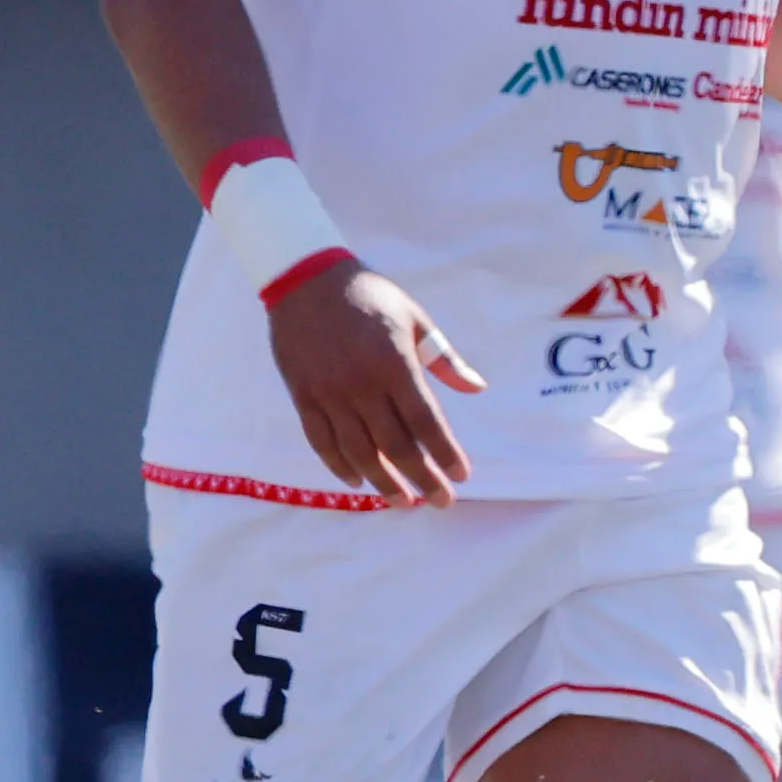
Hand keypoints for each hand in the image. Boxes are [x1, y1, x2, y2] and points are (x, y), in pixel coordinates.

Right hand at [267, 265, 484, 504]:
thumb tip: (478, 387)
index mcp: (394, 363)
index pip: (425, 421)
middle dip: (421, 479)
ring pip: (358, 452)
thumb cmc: (369, 296)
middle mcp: (361, 384)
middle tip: (441, 502)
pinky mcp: (303, 396)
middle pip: (395, 446)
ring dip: (382, 483)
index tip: (461, 476)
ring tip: (403, 502)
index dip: (444, 453)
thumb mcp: (414, 317)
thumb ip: (445, 358)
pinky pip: (321, 441)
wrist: (305, 278)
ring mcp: (329, 393)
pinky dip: (339, 466)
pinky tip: (358, 481)